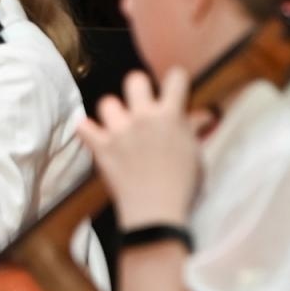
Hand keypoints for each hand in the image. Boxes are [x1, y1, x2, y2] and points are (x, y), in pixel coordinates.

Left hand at [77, 69, 205, 228]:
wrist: (156, 212)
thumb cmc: (181, 185)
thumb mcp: (194, 154)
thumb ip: (193, 130)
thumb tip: (205, 115)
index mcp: (170, 115)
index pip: (175, 78)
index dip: (176, 80)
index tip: (174, 88)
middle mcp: (143, 117)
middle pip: (134, 79)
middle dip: (138, 89)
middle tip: (142, 105)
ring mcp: (119, 131)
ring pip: (107, 102)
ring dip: (113, 113)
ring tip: (119, 126)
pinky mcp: (101, 147)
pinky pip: (83, 127)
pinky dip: (87, 130)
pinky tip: (94, 134)